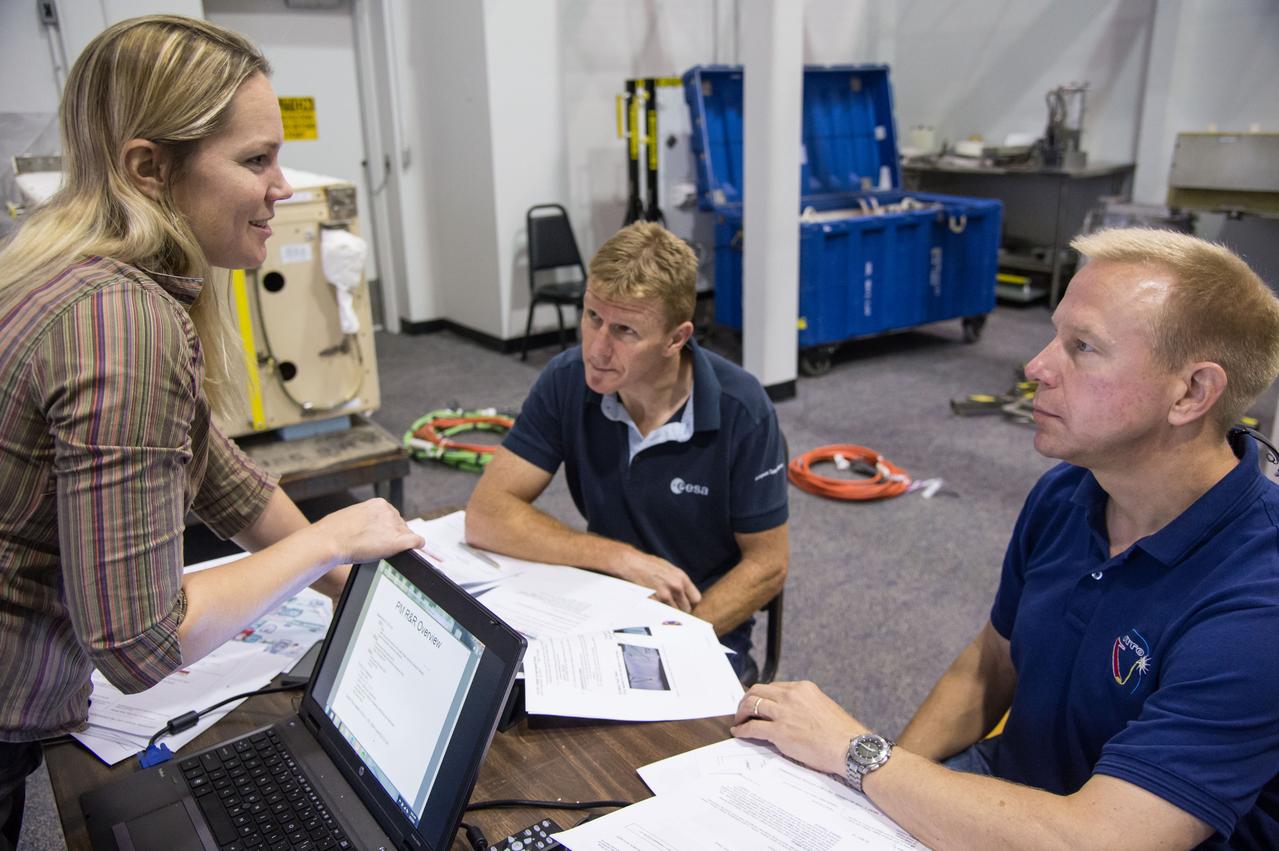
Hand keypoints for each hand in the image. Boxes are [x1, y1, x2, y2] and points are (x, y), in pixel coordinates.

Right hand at [312, 498, 423, 566]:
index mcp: (379, 504)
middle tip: (381, 547)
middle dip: (395, 536)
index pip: (393, 517)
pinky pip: (417, 542)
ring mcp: (394, 526)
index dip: (389, 529)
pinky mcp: (397, 541)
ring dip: (400, 543)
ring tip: (382, 551)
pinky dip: (421, 548)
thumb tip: (371, 529)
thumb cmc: (334, 531)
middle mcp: (389, 512)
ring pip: (407, 535)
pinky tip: (422, 552)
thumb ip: (368, 520)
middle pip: (401, 526)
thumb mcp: (353, 517)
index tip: (386, 537)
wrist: (329, 540)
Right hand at [615, 550, 701, 611]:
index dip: (691, 604)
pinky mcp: (653, 601)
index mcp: (681, 578)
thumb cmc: (649, 565)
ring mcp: (664, 595)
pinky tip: (656, 608)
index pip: (696, 599)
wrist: (631, 563)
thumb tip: (686, 595)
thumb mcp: (670, 569)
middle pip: (686, 609)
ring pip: (674, 614)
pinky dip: (660, 613)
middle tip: (673, 609)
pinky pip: (662, 613)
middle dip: (680, 610)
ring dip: (669, 613)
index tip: (685, 605)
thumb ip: (679, 582)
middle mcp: (676, 587)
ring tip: (663, 608)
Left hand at [731, 680, 865, 775]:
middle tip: (742, 711)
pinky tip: (739, 733)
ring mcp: (784, 713)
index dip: (762, 696)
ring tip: (739, 721)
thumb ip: (805, 705)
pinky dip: (742, 730)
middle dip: (746, 700)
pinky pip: (752, 727)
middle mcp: (791, 696)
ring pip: (751, 705)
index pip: (773, 687)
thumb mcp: (823, 706)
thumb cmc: (842, 733)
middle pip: (757, 691)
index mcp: (803, 688)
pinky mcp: (779, 732)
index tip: (757, 703)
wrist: (851, 748)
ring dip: (741, 713)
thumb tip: (791, 713)